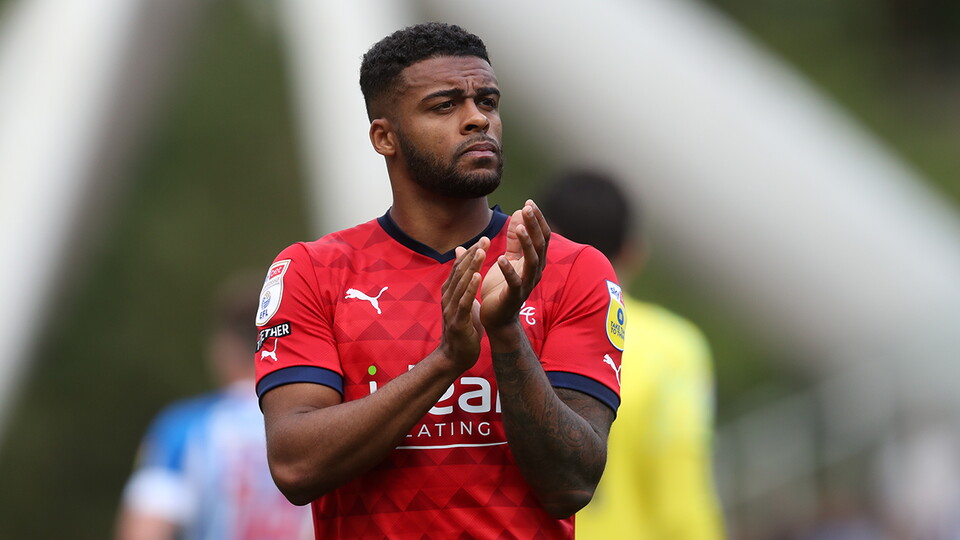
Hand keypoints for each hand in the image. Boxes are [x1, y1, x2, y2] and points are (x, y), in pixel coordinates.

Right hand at [438, 237, 488, 370]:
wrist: (455, 357)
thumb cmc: (463, 329)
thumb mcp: (463, 303)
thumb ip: (463, 285)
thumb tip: (467, 270)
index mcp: (450, 292)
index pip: (459, 268)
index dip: (470, 253)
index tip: (483, 239)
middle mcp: (448, 297)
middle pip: (459, 271)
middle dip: (472, 254)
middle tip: (484, 239)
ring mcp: (451, 309)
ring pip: (461, 283)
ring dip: (471, 266)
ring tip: (482, 251)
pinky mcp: (457, 321)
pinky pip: (464, 301)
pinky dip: (470, 288)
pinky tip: (477, 276)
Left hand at [480, 200, 549, 328]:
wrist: (496, 317)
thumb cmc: (502, 287)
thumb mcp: (508, 258)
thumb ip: (514, 239)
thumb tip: (519, 212)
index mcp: (533, 262)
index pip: (541, 236)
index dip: (537, 219)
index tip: (529, 202)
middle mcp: (535, 272)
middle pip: (540, 245)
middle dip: (535, 225)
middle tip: (528, 208)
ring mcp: (526, 285)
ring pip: (532, 261)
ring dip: (527, 244)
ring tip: (521, 228)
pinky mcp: (514, 296)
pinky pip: (515, 282)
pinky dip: (508, 270)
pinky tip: (501, 259)